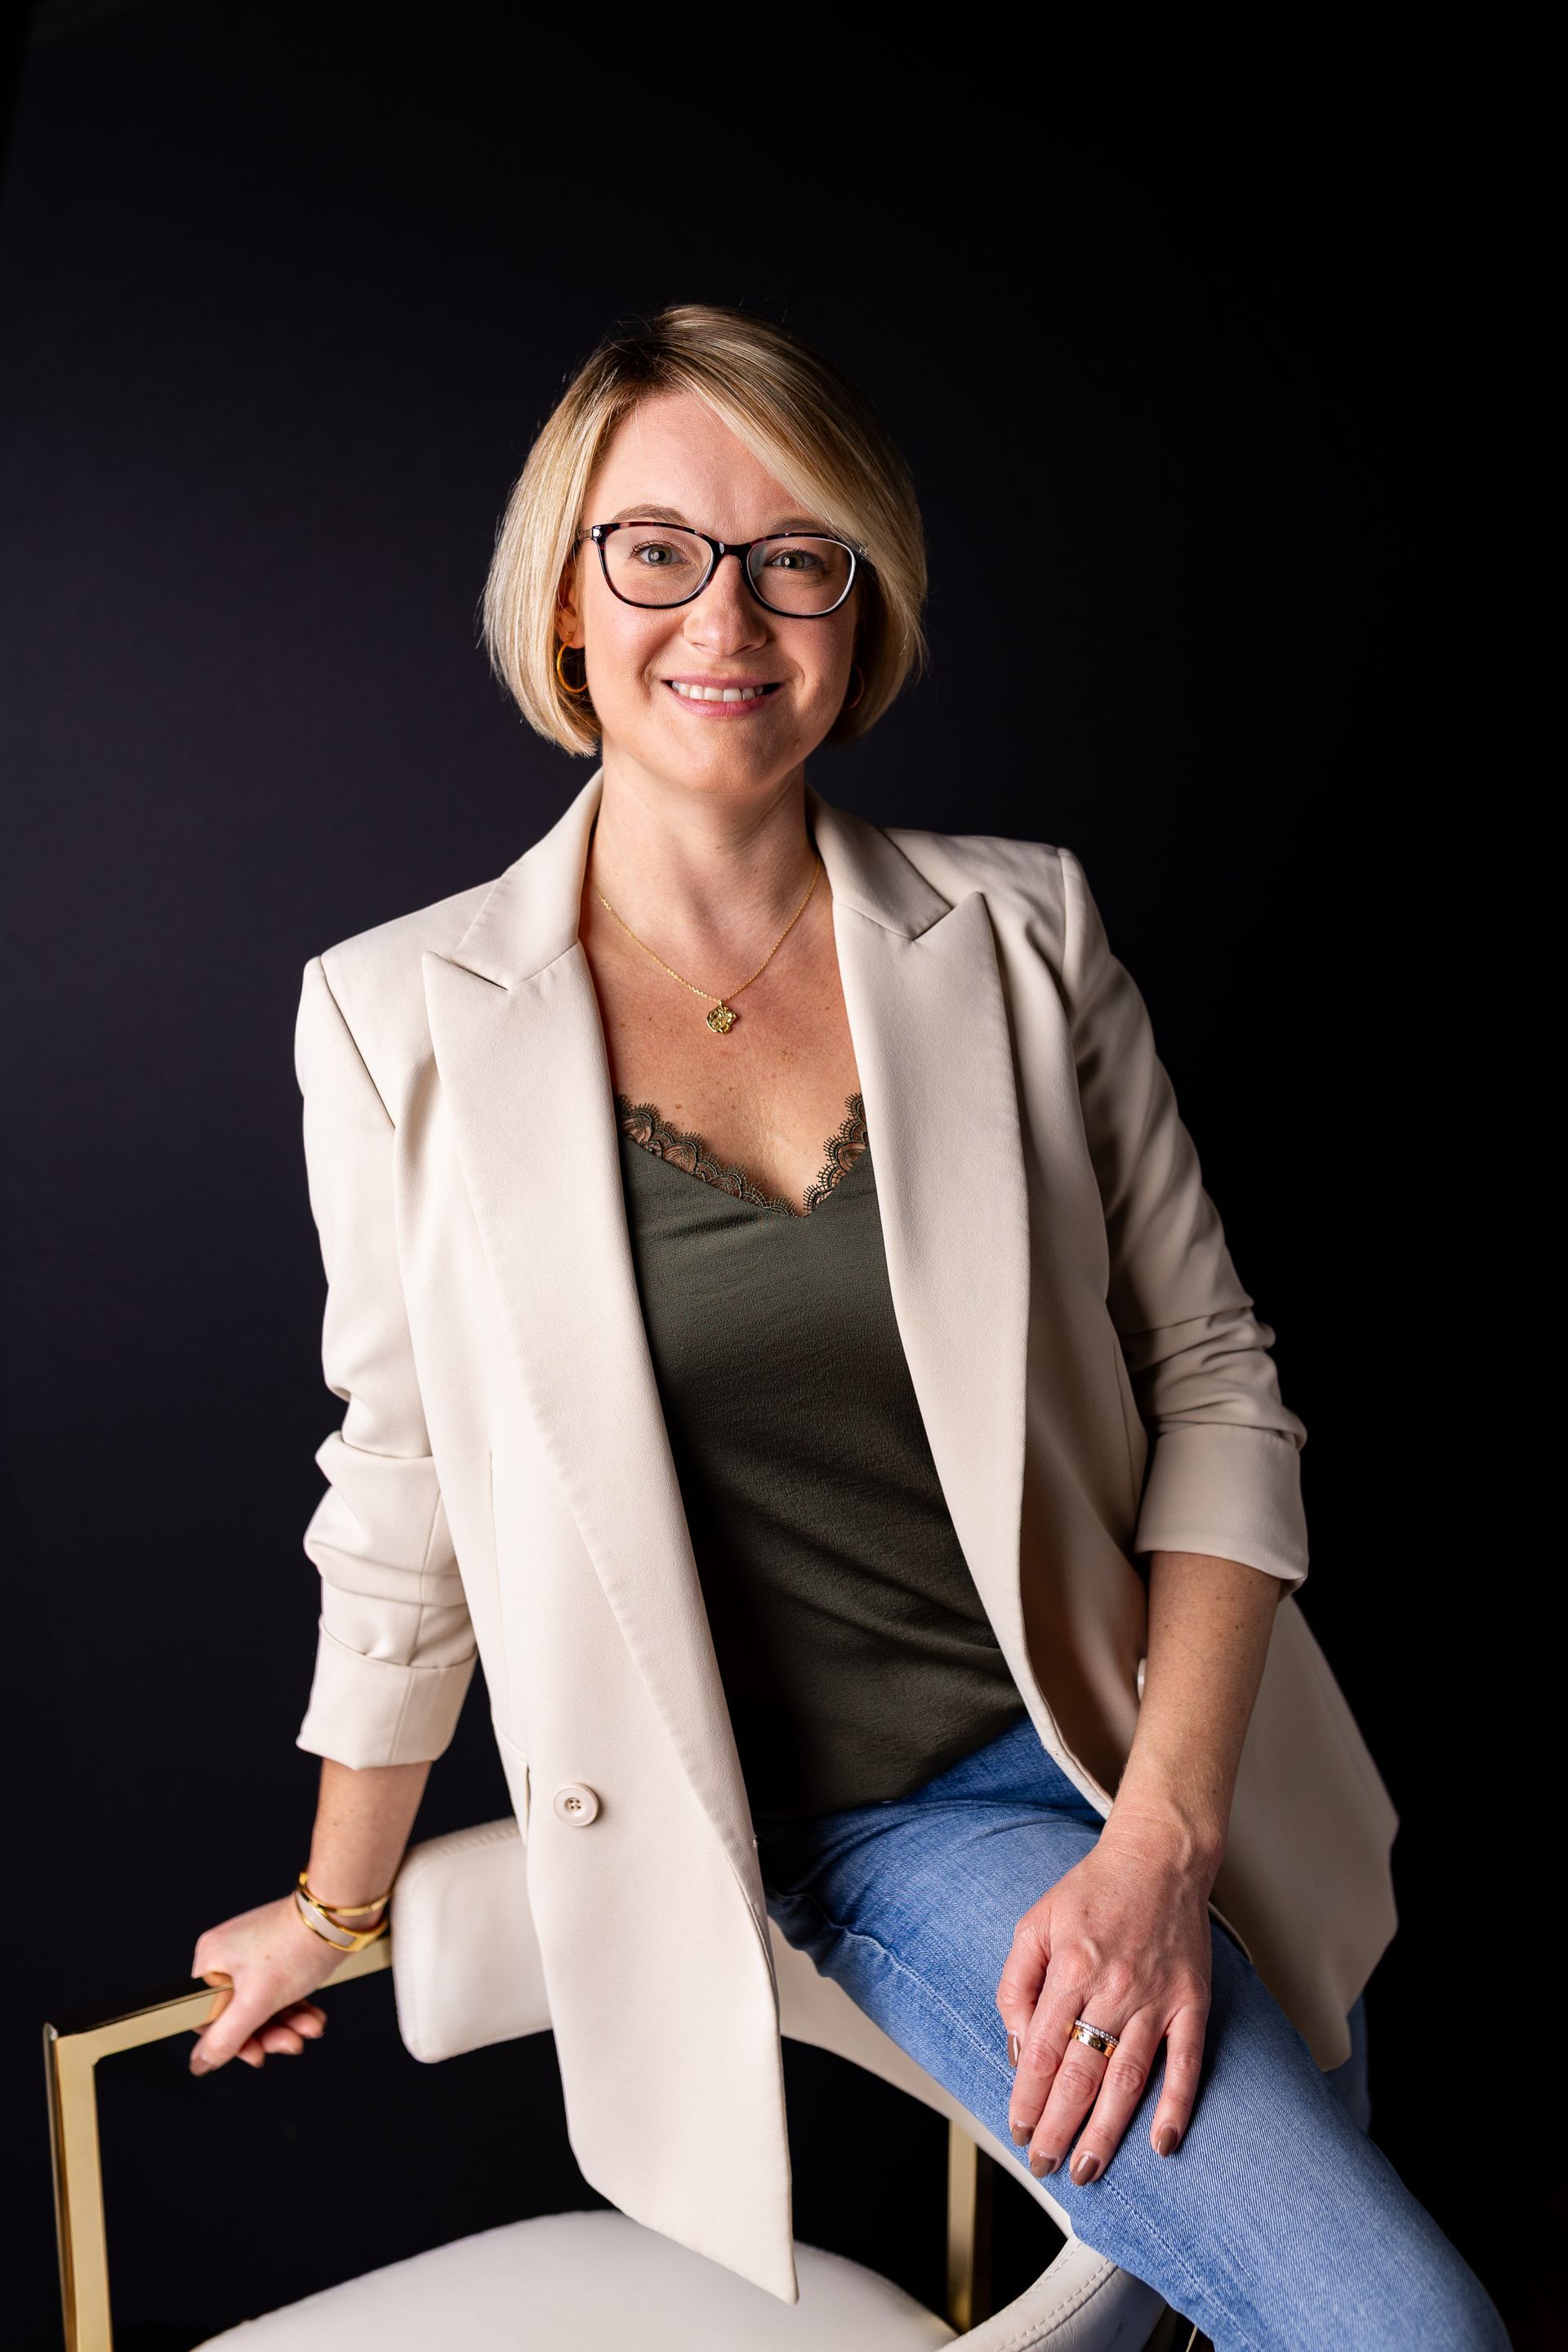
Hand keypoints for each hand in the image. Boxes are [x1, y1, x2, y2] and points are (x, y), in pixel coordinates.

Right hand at [188, 1893, 352, 2072]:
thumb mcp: (256, 2002)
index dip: (232, 2043)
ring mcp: (255, 1954)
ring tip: (311, 2028)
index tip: (258, 2055)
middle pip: (239, 2014)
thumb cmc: (297, 1946)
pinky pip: (279, 1992)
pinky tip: (314, 2018)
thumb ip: (226, 2038)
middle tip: (292, 2043)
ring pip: (263, 2005)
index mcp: (212, 1959)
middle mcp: (228, 1954)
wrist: (340, 1915)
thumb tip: (199, 2064)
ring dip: (288, 2024)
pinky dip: (296, 2008)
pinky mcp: (279, 1955)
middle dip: (270, 2033)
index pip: (208, 2018)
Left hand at [995, 1813, 1212, 2184]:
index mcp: (1070, 1970)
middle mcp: (1113, 1989)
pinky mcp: (1191, 2002)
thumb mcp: (1034, 1924)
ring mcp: (1156, 1999)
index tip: (1018, 2130)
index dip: (1027, 2098)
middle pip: (1081, 2076)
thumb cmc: (1091, 1891)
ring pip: (1128, 2080)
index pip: (1040, 2051)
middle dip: (1058, 2128)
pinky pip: (1187, 2064)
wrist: (1158, 1858)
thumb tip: (1016, 2043)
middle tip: (1045, 2166)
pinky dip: (1176, 2106)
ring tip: (1088, 2169)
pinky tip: (1163, 2144)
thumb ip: (1017, 1983)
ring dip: (1106, 2132)